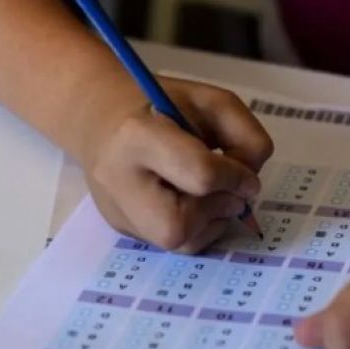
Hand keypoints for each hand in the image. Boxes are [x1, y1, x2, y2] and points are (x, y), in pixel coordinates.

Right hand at [79, 77, 273, 253]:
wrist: (101, 117)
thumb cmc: (161, 104)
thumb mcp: (211, 102)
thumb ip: (244, 137)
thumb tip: (249, 186)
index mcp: (137, 136)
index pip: (200, 174)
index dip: (236, 178)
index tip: (248, 176)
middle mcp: (119, 181)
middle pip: (178, 225)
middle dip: (215, 210)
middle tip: (228, 192)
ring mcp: (118, 211)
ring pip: (178, 243)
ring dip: (210, 221)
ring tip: (209, 193)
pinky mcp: (123, 229)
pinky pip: (174, 246)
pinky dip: (199, 230)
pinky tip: (196, 204)